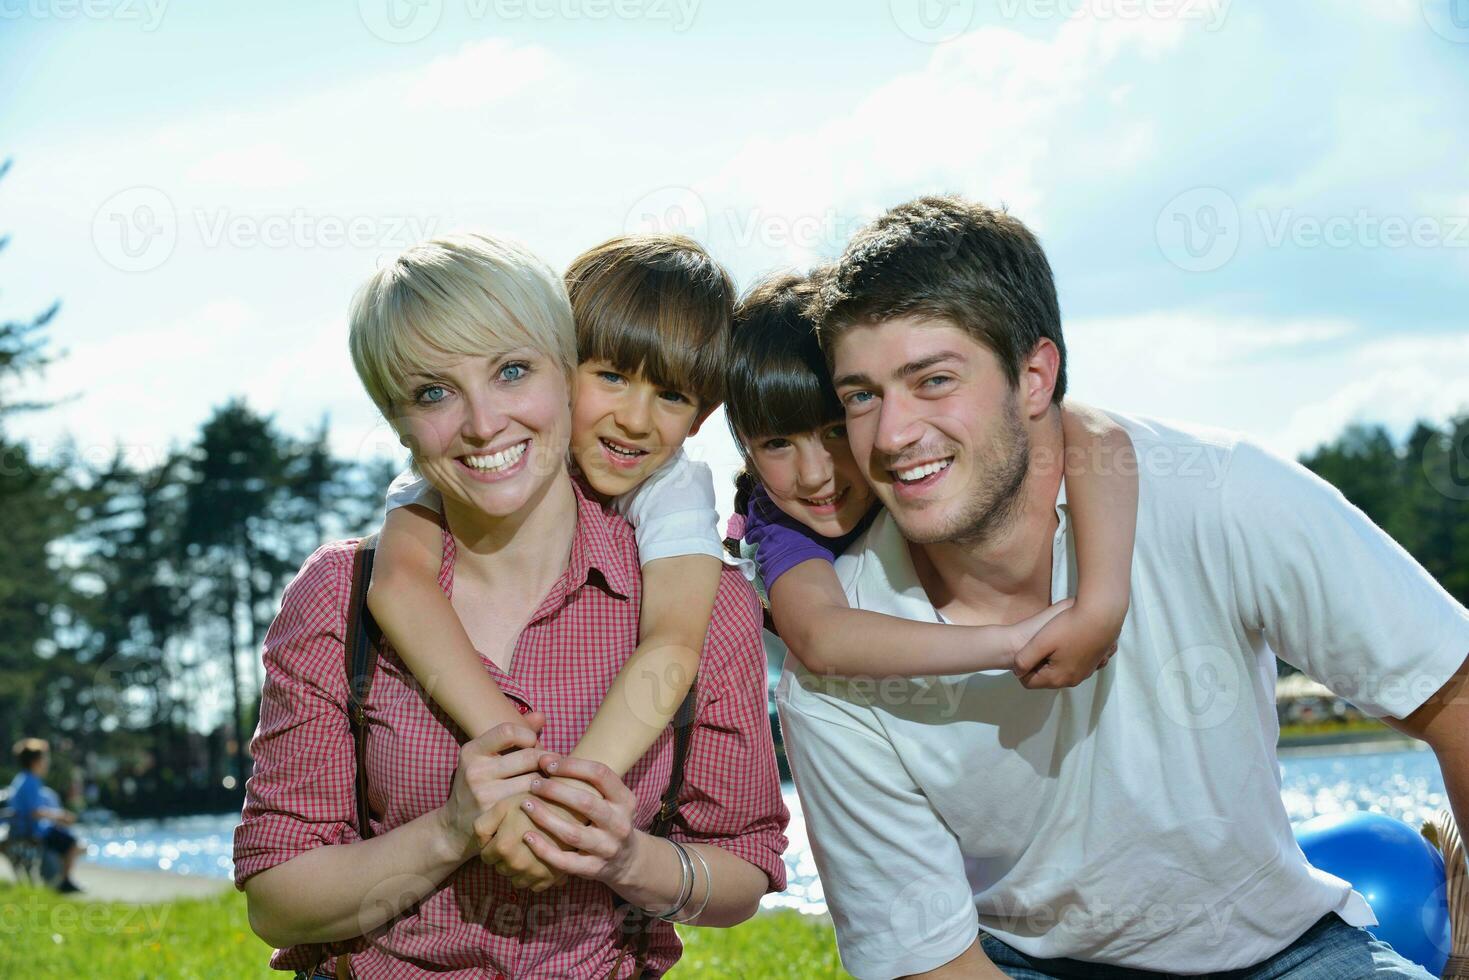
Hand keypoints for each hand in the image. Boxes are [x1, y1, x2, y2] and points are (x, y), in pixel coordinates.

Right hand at [438, 714, 547, 860]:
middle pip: (529, 756)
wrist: (454, 829)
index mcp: (471, 751)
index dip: (529, 735)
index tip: (533, 744)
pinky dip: (543, 801)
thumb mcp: (486, 758)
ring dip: (548, 781)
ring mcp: (484, 796)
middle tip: (552, 766)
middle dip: (545, 760)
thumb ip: (514, 736)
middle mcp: (475, 772)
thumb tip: (542, 715)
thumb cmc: (478, 786)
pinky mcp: (496, 818)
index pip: (508, 731)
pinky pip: (533, 803)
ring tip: (549, 783)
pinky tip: (544, 802)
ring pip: (535, 781)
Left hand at [481, 791, 581, 890]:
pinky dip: (533, 877)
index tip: (503, 834)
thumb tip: (481, 844)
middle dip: (505, 857)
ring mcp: (534, 874)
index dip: (492, 845)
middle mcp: (517, 865)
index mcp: (503, 848)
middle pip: (500, 869)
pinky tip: (538, 860)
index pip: (486, 857)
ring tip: (527, 851)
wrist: (568, 808)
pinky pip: (534, 886)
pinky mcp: (550, 878)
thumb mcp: (502, 806)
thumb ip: (482, 826)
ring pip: (516, 880)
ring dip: (518, 869)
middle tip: (517, 840)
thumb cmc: (534, 804)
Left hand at [517, 754, 639, 887]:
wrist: (627, 861)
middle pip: (586, 802)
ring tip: (525, 804)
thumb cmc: (607, 819)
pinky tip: (526, 836)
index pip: (600, 774)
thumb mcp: (610, 799)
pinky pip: (565, 861)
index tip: (546, 762)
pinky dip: (544, 849)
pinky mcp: (594, 869)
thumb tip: (545, 757)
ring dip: (545, 817)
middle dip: (555, 790)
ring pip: (573, 833)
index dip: (572, 765)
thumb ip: (585, 781)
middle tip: (533, 783)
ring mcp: (608, 848)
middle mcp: (619, 823)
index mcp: (625, 799)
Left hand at [1013, 603, 1118, 689]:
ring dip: (1053, 657)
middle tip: (1041, 641)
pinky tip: (1069, 637)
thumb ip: (1024, 660)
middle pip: (1044, 677)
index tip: (1028, 648)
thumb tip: (1017, 671)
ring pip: (1059, 670)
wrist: (1103, 614)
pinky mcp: (1094, 662)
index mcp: (1057, 678)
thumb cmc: (1069, 626)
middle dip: (1038, 662)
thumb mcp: (1039, 642)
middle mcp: (1072, 680)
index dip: (1023, 666)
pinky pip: (1073, 663)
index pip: (1028, 682)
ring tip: (1055, 637)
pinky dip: (1067, 654)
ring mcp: (1085, 672)